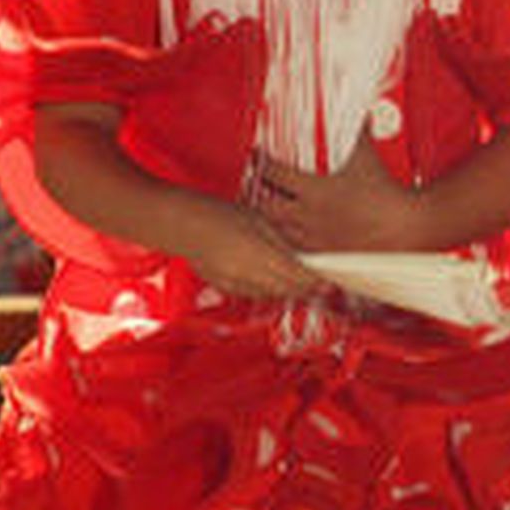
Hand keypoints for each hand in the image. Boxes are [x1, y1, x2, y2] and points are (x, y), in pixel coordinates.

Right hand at [174, 195, 322, 301]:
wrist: (180, 224)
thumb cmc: (219, 214)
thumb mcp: (258, 221)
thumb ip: (281, 241)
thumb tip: (304, 254)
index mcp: (258, 253)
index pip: (296, 275)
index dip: (315, 282)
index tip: (329, 283)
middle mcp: (247, 273)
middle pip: (286, 289)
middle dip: (305, 289)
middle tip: (320, 286)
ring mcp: (233, 283)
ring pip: (271, 295)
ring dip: (287, 291)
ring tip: (300, 284)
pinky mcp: (223, 286)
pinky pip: (253, 294)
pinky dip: (267, 290)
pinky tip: (272, 281)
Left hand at [255, 137, 423, 253]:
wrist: (406, 225)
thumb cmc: (387, 193)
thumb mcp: (367, 156)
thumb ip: (359, 131)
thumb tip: (361, 113)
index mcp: (314, 190)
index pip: (272, 173)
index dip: (261, 162)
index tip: (259, 156)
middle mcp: (308, 216)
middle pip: (265, 205)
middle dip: (260, 193)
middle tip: (260, 185)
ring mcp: (314, 238)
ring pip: (276, 230)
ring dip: (271, 218)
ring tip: (273, 208)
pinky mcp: (324, 255)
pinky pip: (294, 249)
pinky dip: (288, 239)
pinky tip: (294, 231)